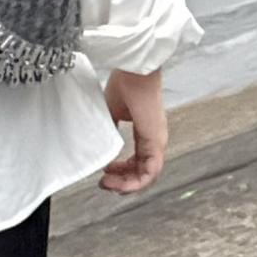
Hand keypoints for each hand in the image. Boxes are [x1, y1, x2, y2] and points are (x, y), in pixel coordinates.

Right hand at [99, 67, 167, 194]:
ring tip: (108, 185)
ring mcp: (157, 142)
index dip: (121, 170)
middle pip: (142, 172)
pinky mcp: (157, 142)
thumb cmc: (125, 83)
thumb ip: (108, 130)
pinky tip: (119, 182)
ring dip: (127, 185)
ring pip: (147, 177)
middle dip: (122, 182)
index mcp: (146, 133)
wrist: (133, 71)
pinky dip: (135, 182)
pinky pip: (150, 172)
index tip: (105, 170)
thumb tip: (99, 146)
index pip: (137, 160)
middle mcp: (154, 140)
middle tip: (104, 184)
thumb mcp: (111, 111)